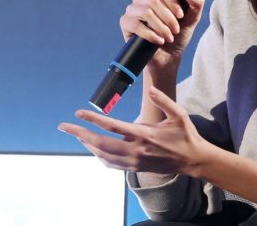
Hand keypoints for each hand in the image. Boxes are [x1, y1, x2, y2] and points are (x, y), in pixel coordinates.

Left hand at [58, 86, 211, 175]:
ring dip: (87, 144)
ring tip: (78, 135)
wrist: (192, 160)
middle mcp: (136, 150)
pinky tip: (94, 148)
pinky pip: (111, 164)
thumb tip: (151, 88)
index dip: (93, 119)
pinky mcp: (135, 168)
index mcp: (144, 134)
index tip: (78, 113)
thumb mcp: (179, 114)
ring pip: (102, 155)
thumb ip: (164, 100)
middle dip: (79, 134)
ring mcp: (134, 161)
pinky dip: (99, 156)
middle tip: (64, 127)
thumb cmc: (186, 135)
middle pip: (100, 143)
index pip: (112, 126)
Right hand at [119, 0, 205, 73]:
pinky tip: (159, 41)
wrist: (168, 57)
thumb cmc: (179, 35)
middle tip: (175, 30)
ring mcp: (132, 10)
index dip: (172, 1)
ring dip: (161, 27)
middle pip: (153, 0)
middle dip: (168, 18)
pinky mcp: (125, 23)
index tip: (181, 16)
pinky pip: (135, 24)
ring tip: (168, 38)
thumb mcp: (192, 19)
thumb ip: (196, 3)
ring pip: (146, 12)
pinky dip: (150, 34)